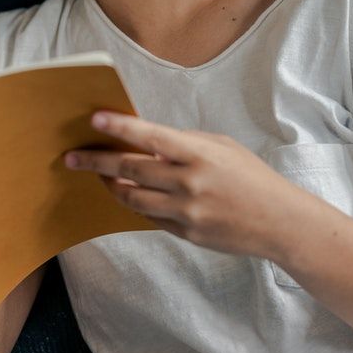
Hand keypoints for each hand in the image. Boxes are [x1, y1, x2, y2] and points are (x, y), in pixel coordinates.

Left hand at [64, 112, 307, 258]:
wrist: (280, 222)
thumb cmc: (250, 177)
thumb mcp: (221, 148)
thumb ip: (183, 144)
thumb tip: (144, 141)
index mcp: (199, 154)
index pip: (150, 137)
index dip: (120, 127)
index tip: (95, 120)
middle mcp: (188, 183)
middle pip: (129, 170)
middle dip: (96, 161)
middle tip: (72, 157)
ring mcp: (184, 211)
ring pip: (131, 198)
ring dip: (111, 185)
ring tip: (100, 176)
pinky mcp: (183, 232)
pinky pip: (147, 216)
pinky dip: (133, 203)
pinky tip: (126, 194)